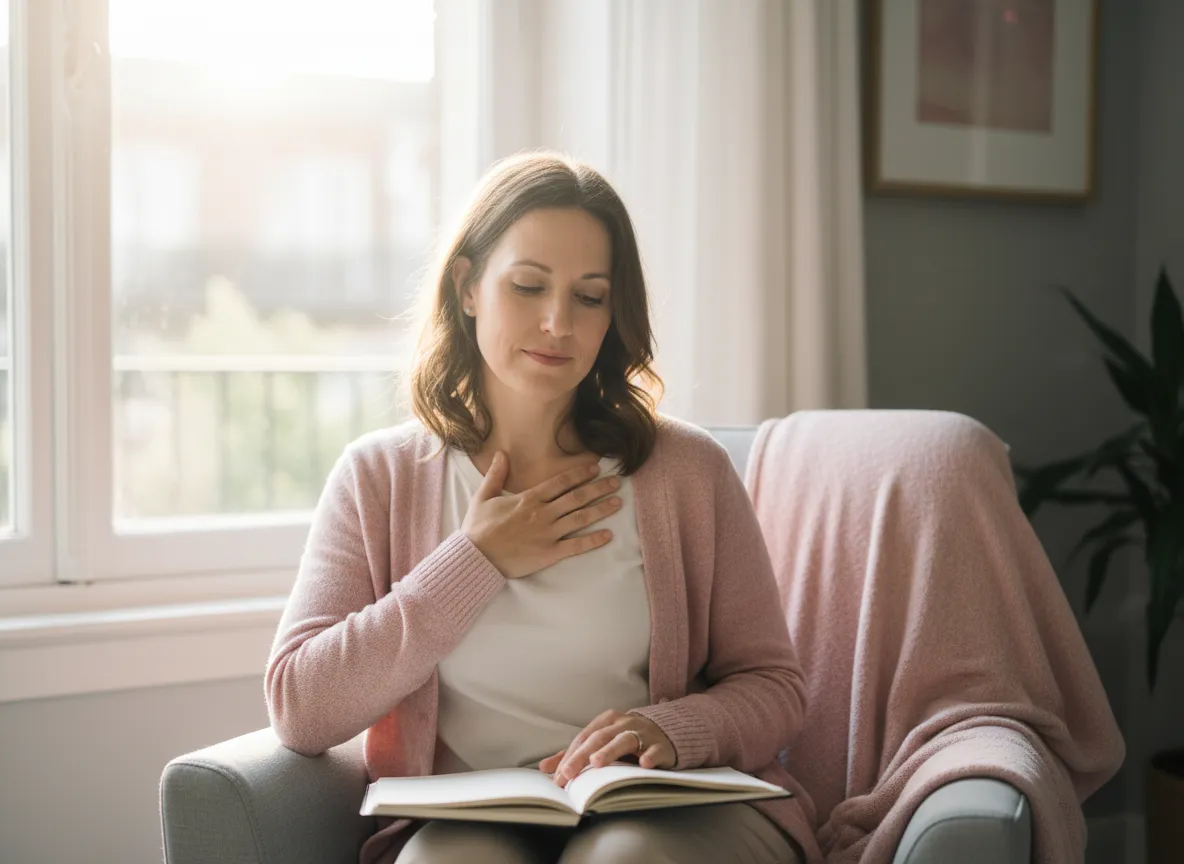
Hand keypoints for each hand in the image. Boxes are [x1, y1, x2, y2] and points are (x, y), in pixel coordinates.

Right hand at [462, 452, 622, 579]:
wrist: (475, 557)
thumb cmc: (478, 528)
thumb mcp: (483, 496)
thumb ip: (496, 475)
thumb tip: (501, 453)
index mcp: (529, 498)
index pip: (561, 482)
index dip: (580, 474)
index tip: (596, 468)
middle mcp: (543, 513)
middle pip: (577, 497)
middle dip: (599, 488)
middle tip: (617, 482)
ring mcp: (548, 534)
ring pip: (580, 518)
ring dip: (601, 509)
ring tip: (618, 503)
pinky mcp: (549, 553)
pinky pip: (575, 546)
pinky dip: (593, 540)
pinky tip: (608, 535)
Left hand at [538, 710, 675, 786]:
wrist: (665, 732)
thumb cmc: (626, 739)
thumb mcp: (600, 742)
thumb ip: (573, 754)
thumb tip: (544, 768)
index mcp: (606, 721)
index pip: (584, 738)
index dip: (570, 756)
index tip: (559, 777)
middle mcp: (622, 723)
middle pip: (599, 738)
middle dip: (582, 756)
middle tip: (568, 773)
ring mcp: (642, 732)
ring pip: (624, 740)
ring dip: (610, 751)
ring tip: (596, 763)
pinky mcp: (660, 744)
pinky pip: (655, 749)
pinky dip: (649, 756)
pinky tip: (643, 764)